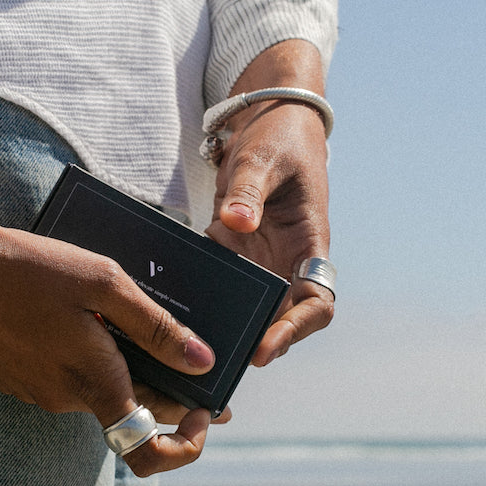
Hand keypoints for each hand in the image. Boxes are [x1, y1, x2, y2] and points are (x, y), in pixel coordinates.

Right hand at [0, 196, 218, 475]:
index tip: (205, 411)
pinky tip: (93, 316)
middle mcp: (65, 398)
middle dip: (166, 384)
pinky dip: (92, 354)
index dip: (184, 443)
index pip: (147, 449)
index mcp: (94, 382)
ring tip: (134, 316)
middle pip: (133, 407)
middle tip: (189, 344)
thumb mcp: (106, 283)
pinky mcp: (19, 377)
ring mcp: (38, 391)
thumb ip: (157, 328)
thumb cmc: (33, 268)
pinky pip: (71, 375)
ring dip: (126, 363)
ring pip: (102, 387)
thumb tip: (203, 362)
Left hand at [203, 40, 335, 365]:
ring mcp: (262, 261)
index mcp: (309, 245)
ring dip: (229, 330)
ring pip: (251, 310)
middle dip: (256, 344)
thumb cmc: (278, 138)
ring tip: (190, 354)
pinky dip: (205, 302)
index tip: (265, 348)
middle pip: (282, 319)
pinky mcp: (235, 252)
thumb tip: (236, 223)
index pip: (316, 302)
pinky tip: (170, 315)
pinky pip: (223, 285)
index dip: (295, 329)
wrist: (271, 121)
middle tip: (217, 365)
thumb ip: (247, 190)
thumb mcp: (262, 158)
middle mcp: (288, 263)